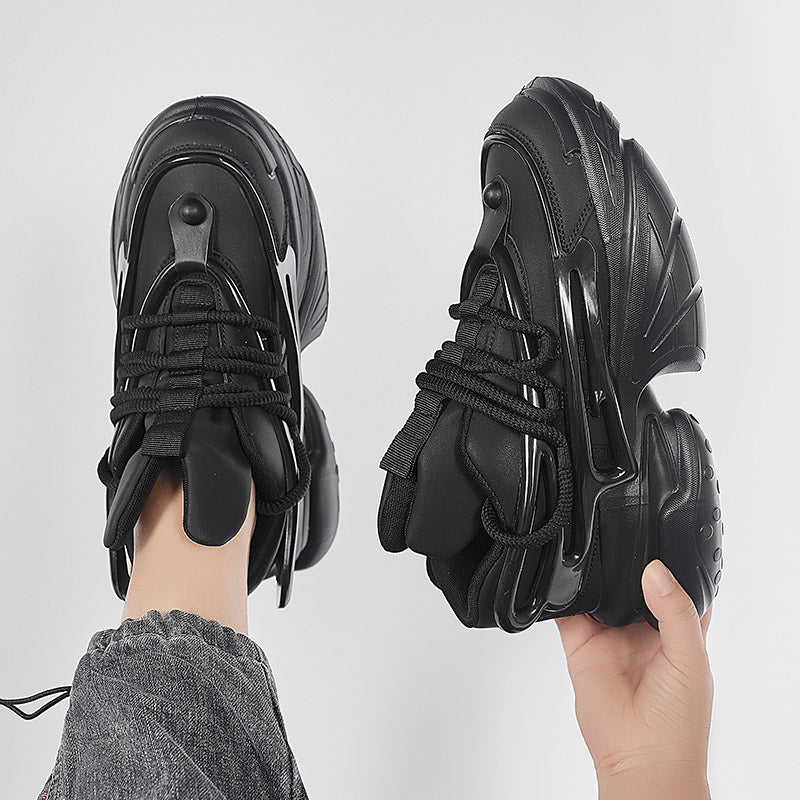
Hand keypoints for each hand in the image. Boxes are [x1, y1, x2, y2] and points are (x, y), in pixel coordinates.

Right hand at [556, 560, 712, 799]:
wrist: (640, 761)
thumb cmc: (679, 725)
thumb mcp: (691, 659)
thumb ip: (676, 612)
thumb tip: (656, 571)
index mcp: (678, 628)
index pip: (674, 584)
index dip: (667, 563)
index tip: (657, 540)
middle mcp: (643, 629)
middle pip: (631, 582)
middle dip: (625, 564)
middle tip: (621, 542)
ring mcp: (610, 636)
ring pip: (600, 593)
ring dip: (595, 577)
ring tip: (593, 559)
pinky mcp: (580, 645)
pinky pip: (568, 612)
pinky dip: (563, 595)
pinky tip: (566, 582)